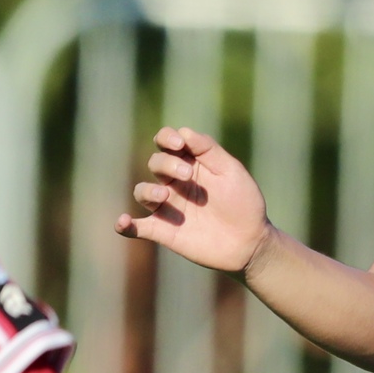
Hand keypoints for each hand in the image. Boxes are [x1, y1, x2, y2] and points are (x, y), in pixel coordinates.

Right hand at [116, 127, 272, 273]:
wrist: (249, 241)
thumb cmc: (243, 203)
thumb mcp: (231, 171)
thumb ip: (208, 150)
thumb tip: (184, 131)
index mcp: (191, 164)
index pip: (167, 143)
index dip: (166, 138)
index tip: (178, 143)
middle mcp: (174, 183)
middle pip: (155, 163)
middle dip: (167, 164)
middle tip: (187, 175)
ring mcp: (167, 206)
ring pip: (142, 191)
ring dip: (148, 191)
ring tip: (164, 195)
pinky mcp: (163, 231)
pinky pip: (136, 227)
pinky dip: (125, 225)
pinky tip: (124, 221)